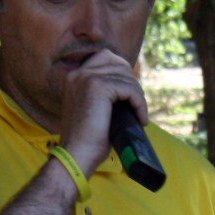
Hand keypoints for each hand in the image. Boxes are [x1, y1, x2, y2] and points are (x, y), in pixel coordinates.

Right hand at [53, 47, 149, 176]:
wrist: (76, 156)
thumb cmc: (87, 141)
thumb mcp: (94, 110)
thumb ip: (106, 95)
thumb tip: (130, 89)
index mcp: (74, 77)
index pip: (105, 57)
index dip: (122, 73)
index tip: (130, 96)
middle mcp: (78, 73)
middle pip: (118, 63)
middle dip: (132, 84)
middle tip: (137, 107)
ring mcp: (87, 78)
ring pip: (126, 76)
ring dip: (138, 96)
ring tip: (139, 116)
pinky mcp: (98, 87)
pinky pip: (129, 89)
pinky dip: (139, 104)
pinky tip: (140, 119)